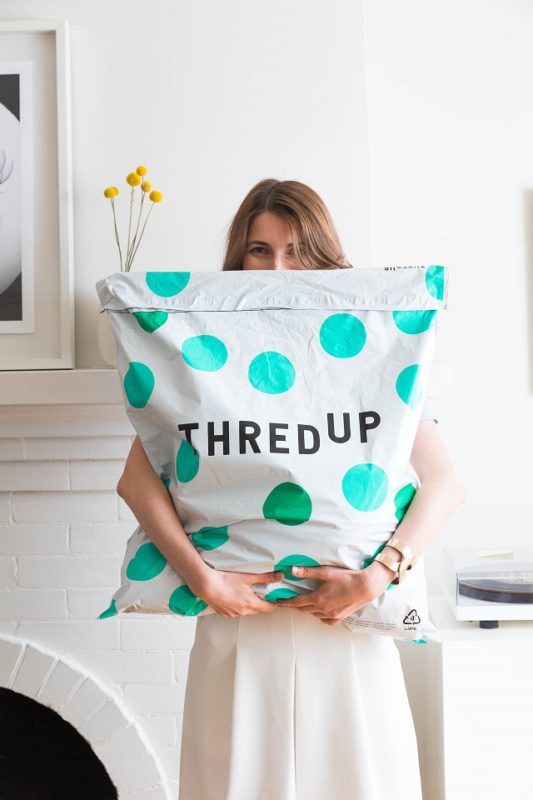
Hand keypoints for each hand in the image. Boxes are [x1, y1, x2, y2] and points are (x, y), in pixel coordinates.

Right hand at [194, 567, 284, 617]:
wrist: (206, 585)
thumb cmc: (226, 581)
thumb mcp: (248, 577)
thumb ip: (265, 577)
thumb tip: (280, 576)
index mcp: (251, 604)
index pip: (268, 609)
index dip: (273, 604)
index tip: (276, 600)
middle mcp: (243, 612)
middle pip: (256, 609)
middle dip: (259, 602)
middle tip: (259, 591)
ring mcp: (232, 614)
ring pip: (244, 610)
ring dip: (246, 603)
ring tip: (243, 592)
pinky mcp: (223, 613)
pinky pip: (233, 611)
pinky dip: (235, 605)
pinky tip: (231, 595)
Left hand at [275, 562, 393, 625]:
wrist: (366, 587)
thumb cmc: (346, 577)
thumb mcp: (326, 572)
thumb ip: (308, 572)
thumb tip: (292, 570)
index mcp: (318, 598)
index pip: (296, 602)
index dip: (286, 601)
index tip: (278, 601)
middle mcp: (323, 609)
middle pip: (303, 609)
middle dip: (294, 605)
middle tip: (288, 601)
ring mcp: (331, 615)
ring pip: (313, 614)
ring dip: (307, 609)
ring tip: (303, 603)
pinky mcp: (339, 618)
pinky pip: (325, 620)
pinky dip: (319, 615)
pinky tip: (320, 610)